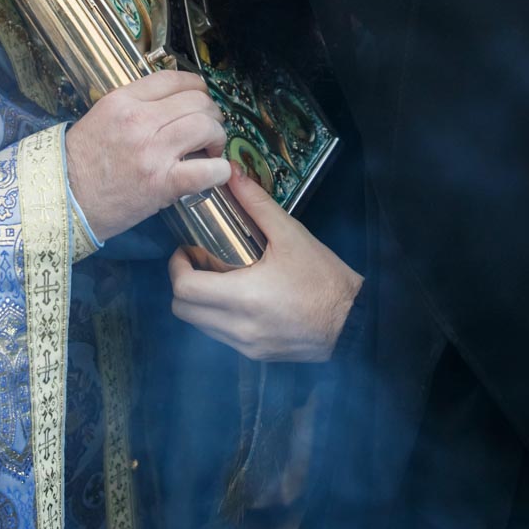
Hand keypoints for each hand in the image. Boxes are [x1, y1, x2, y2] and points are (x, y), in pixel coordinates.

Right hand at [66, 70, 230, 240]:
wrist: (64, 202)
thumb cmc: (81, 164)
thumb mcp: (101, 118)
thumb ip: (134, 107)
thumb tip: (172, 106)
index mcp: (122, 102)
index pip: (173, 79)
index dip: (196, 87)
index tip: (200, 99)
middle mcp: (139, 121)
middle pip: (197, 101)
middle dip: (211, 113)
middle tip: (208, 129)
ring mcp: (153, 152)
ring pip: (206, 127)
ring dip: (217, 137)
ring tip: (210, 150)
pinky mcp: (163, 183)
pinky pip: (208, 170)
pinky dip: (219, 171)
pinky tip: (215, 173)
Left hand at [168, 170, 361, 361]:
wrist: (352, 321)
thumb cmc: (324, 279)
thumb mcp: (291, 236)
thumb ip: (256, 204)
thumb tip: (231, 173)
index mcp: (244, 297)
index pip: (184, 289)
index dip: (177, 267)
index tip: (186, 251)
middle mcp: (239, 327)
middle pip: (183, 311)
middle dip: (183, 284)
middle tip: (199, 263)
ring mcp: (245, 346)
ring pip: (199, 326)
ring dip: (200, 302)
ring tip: (220, 279)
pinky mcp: (255, 355)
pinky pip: (220, 336)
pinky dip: (218, 317)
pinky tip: (239, 298)